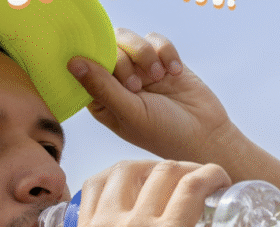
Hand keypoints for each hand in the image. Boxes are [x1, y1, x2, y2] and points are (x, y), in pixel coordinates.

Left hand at [68, 29, 232, 162]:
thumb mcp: (130, 113)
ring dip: (144, 52)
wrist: (205, 135)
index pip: (84, 67)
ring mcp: (139, 70)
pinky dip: (166, 52)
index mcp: (101, 100)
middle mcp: (117, 82)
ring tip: (159, 76)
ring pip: (129, 39)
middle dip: (124, 61)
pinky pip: (155, 39)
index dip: (94, 62)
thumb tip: (73, 63)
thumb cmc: (164, 134)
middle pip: (107, 48)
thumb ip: (103, 87)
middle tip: (138, 85)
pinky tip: (175, 72)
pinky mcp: (161, 60)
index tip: (110, 71)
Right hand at [70, 160, 230, 226]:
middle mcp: (107, 222)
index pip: (97, 183)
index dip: (123, 175)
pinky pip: (192, 187)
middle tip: (179, 182)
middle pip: (130, 168)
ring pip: (164, 172)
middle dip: (156, 167)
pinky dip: (210, 174)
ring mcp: (136, 226)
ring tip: (205, 181)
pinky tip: (221, 178)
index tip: (143, 184)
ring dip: (187, 168)